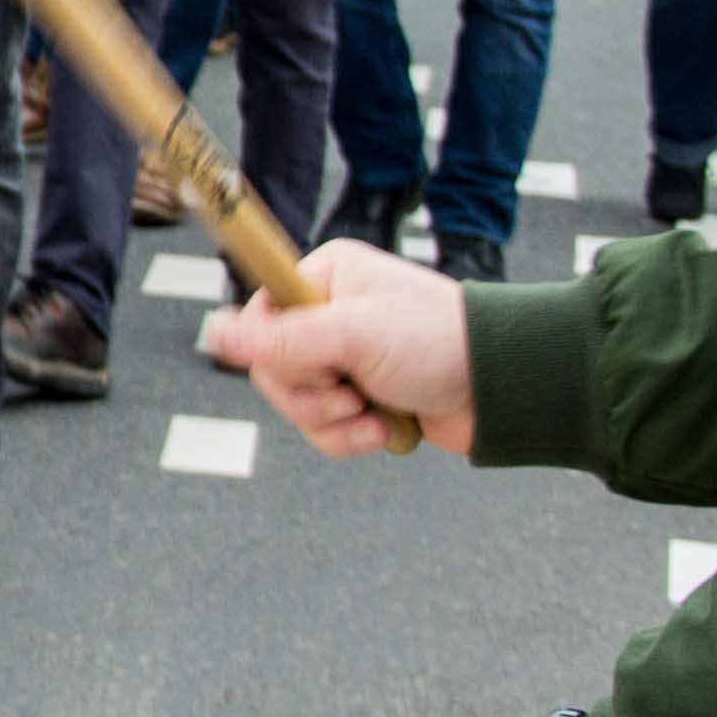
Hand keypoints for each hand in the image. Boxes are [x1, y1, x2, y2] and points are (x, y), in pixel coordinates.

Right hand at [201, 239, 476, 457]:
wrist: (504, 387)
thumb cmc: (436, 343)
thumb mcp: (353, 335)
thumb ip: (281, 338)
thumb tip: (212, 331)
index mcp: (324, 278)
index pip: (258, 319)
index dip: (277, 354)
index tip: (319, 362)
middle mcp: (329, 313)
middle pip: (273, 370)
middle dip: (311, 396)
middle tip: (352, 391)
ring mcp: (346, 358)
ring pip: (296, 406)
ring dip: (334, 422)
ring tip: (374, 411)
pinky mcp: (362, 398)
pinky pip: (325, 430)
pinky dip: (351, 439)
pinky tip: (386, 427)